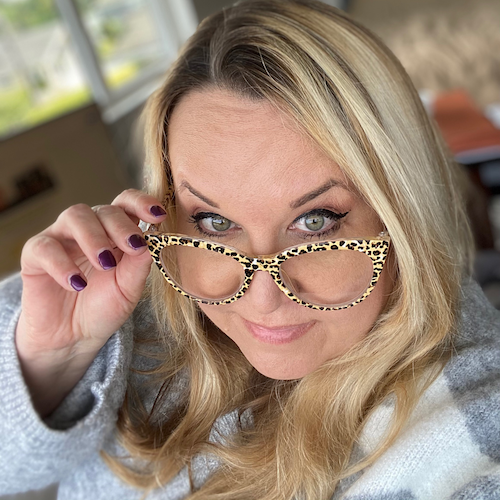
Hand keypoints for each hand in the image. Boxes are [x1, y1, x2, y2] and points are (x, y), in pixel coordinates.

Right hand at [16, 189, 166, 358]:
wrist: (74, 337)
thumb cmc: (104, 306)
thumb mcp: (128, 289)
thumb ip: (138, 265)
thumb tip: (149, 242)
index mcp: (116, 231)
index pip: (127, 204)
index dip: (142, 203)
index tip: (158, 216)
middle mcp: (89, 228)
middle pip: (104, 210)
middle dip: (121, 226)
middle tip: (132, 247)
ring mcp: (61, 238)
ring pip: (75, 216)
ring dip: (94, 237)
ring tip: (105, 264)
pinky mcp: (35, 255)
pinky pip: (45, 247)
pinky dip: (62, 264)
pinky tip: (77, 284)